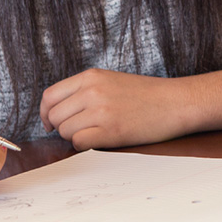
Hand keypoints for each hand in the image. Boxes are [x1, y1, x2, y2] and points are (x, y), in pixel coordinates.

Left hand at [40, 69, 190, 149]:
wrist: (175, 102)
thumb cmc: (146, 95)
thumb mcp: (111, 81)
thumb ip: (85, 90)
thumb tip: (57, 110)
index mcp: (91, 76)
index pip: (50, 96)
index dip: (46, 113)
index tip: (51, 122)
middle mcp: (92, 91)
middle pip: (54, 116)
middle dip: (62, 127)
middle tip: (79, 129)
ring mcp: (101, 110)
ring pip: (65, 131)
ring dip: (75, 136)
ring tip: (96, 131)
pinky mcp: (110, 130)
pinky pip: (79, 143)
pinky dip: (85, 145)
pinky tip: (100, 139)